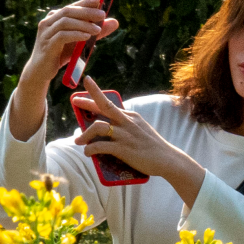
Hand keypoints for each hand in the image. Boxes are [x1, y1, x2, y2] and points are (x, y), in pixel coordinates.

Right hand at [8, 0, 119, 139]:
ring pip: (65, 22)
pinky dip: (76, 35)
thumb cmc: (61, 54)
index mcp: (55, 18)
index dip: (84, 2)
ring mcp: (46, 33)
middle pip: (68, 11)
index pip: (71, 6)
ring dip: (83, 24)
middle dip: (86, 12)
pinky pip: (62, 36)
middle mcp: (48, 22)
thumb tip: (115, 21)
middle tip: (103, 14)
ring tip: (98, 29)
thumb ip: (96, 32)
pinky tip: (87, 37)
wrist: (42, 71)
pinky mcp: (47, 45)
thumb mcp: (81, 41)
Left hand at [73, 76, 206, 206]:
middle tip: (74, 100)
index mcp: (131, 116)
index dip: (96, 92)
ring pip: (98, 126)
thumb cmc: (153, 148)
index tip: (87, 83)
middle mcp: (127, 122)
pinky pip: (101, 146)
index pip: (110, 102)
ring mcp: (125, 135)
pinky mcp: (124, 149)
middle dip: (87, 101)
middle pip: (104, 105)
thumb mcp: (140, 131)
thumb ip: (126, 127)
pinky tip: (87, 153)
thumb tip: (106, 130)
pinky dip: (91, 149)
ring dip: (85, 134)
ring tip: (78, 141)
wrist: (168, 160)